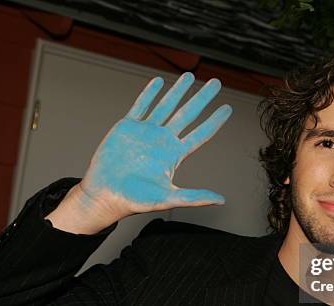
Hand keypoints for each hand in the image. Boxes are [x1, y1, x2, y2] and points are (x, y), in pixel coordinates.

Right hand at [80, 72, 231, 219]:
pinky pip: (141, 106)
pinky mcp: (127, 127)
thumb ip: (195, 197)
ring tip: (189, 76)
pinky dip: (149, 94)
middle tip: (216, 83)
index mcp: (175, 155)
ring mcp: (145, 132)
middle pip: (188, 114)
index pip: (201, 133)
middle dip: (202, 98)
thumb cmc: (135, 200)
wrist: (105, 195)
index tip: (228, 108)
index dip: (215, 121)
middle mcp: (163, 141)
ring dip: (178, 91)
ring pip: (166, 105)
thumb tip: (221, 200)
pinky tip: (158, 82)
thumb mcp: (169, 198)